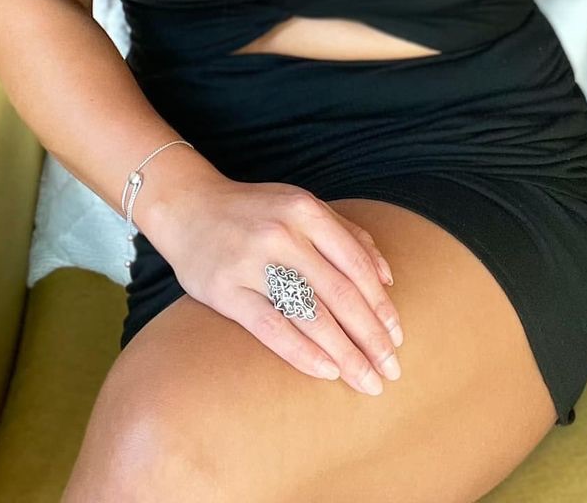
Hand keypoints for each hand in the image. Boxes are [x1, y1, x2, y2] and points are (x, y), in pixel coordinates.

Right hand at [152, 176, 403, 394]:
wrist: (188, 207)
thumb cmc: (255, 211)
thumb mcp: (301, 206)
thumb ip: (346, 234)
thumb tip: (387, 277)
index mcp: (305, 210)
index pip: (355, 263)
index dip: (380, 304)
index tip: (398, 337)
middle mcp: (281, 232)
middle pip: (338, 293)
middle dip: (370, 336)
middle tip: (391, 369)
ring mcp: (251, 261)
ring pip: (309, 314)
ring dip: (343, 353)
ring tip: (365, 380)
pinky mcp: (224, 289)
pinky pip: (270, 326)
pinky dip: (301, 351)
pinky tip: (325, 371)